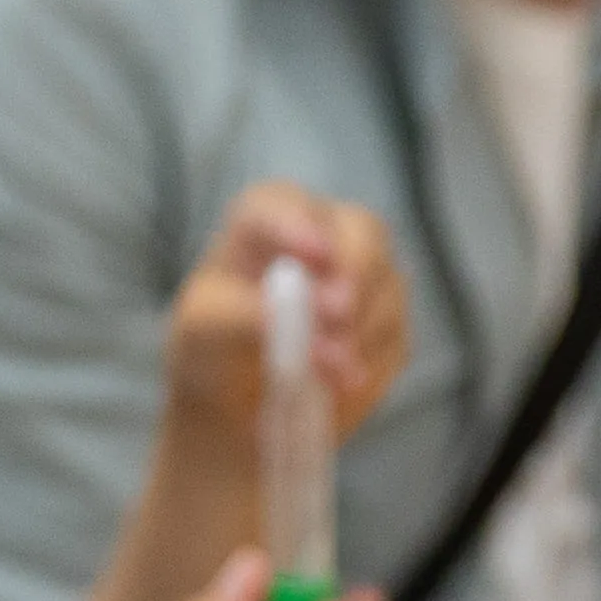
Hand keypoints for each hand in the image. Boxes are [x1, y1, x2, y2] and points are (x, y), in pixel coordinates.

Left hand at [158, 185, 407, 438]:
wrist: (237, 396)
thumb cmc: (212, 344)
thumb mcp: (204, 328)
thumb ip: (242, 315)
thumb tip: (295, 321)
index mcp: (267, 217)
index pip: (285, 205)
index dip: (300, 226)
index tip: (313, 255)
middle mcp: (325, 233)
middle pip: (363, 230)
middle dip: (356, 271)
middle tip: (339, 314)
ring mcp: (365, 274)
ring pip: (388, 285)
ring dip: (361, 330)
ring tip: (326, 375)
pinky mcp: (388, 321)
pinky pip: (396, 337)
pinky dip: (370, 363)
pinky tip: (337, 385)